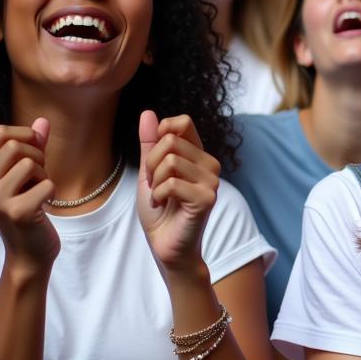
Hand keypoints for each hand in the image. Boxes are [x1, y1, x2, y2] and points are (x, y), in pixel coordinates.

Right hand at [0, 119, 57, 268]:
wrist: (29, 252)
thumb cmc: (30, 209)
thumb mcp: (29, 175)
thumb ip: (34, 148)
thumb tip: (42, 120)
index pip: (0, 132)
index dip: (26, 135)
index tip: (34, 153)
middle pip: (15, 146)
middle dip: (37, 157)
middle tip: (38, 178)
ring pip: (30, 163)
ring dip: (44, 176)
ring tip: (37, 193)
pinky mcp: (16, 212)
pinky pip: (47, 185)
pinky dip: (52, 193)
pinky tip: (43, 207)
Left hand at [137, 111, 218, 273]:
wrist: (165, 246)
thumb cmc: (160, 211)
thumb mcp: (149, 173)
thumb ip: (150, 144)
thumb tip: (148, 113)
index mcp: (198, 155)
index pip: (183, 122)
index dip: (160, 134)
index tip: (154, 159)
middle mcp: (210, 164)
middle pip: (170, 140)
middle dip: (151, 164)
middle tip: (155, 186)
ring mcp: (212, 181)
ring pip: (170, 161)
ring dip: (154, 182)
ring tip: (159, 197)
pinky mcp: (207, 198)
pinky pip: (171, 183)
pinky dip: (158, 196)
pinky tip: (164, 206)